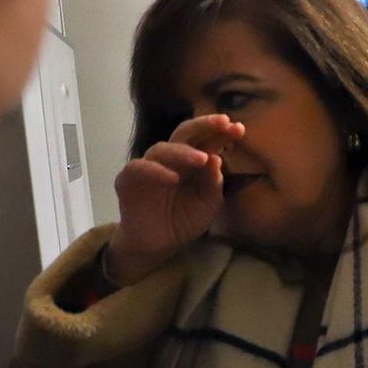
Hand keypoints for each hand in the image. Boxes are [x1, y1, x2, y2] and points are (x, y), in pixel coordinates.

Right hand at [111, 114, 245, 284]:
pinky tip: (173, 178)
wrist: (159, 244)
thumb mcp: (208, 203)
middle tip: (223, 123)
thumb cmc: (185, 219)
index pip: (207, 140)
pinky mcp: (128, 179)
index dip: (221, 132)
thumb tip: (216, 158)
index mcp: (193, 160)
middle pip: (185, 133)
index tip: (239, 128)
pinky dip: (155, 170)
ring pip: (162, 148)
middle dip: (204, 126)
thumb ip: (213, 182)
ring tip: (202, 159)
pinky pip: (138, 167)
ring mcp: (149, 166)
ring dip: (183, 151)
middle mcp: (171, 158)